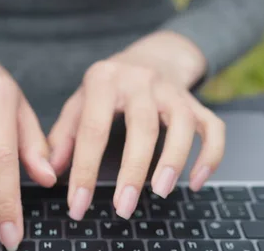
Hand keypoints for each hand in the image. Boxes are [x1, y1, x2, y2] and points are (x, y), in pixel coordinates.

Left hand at [48, 32, 224, 220]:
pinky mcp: (196, 102)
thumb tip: (51, 171)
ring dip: (174, 160)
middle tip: (123, 207)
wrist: (150, 55)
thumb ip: (64, 135)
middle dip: (133, 171)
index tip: (78, 204)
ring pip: (183, 124)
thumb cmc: (108, 86)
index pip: (93, 130)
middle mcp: (141, 81)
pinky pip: (213, 127)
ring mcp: (172, 91)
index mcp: (104, 80)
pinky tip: (195, 181)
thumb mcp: (79, 101)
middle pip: (142, 127)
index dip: (84, 170)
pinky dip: (210, 156)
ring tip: (161, 192)